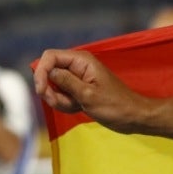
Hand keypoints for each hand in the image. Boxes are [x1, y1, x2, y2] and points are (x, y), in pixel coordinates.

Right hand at [33, 48, 149, 131]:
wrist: (131, 117)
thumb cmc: (115, 106)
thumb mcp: (88, 94)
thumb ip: (65, 81)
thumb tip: (47, 71)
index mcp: (81, 60)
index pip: (49, 57)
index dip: (41, 72)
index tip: (42, 91)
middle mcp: (77, 66)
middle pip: (48, 72)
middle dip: (50, 90)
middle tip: (64, 102)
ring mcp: (76, 78)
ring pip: (53, 87)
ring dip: (59, 100)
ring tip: (76, 106)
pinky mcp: (77, 90)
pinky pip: (61, 96)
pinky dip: (65, 104)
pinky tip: (78, 108)